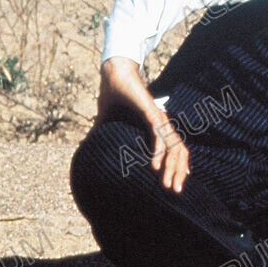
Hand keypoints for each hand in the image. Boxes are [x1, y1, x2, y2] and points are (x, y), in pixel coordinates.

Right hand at [97, 56, 191, 193]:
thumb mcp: (108, 124)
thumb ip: (104, 138)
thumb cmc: (115, 97)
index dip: (178, 166)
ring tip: (167, 185)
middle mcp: (162, 124)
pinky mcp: (151, 112)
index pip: (174, 149)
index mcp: (157, 127)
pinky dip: (159, 150)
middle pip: (179, 151)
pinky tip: (155, 165)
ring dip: (172, 166)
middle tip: (175, 192)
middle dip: (178, 172)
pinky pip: (159, 134)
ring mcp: (159, 118)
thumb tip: (88, 150)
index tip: (176, 183)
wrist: (115, 74)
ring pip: (173, 145)